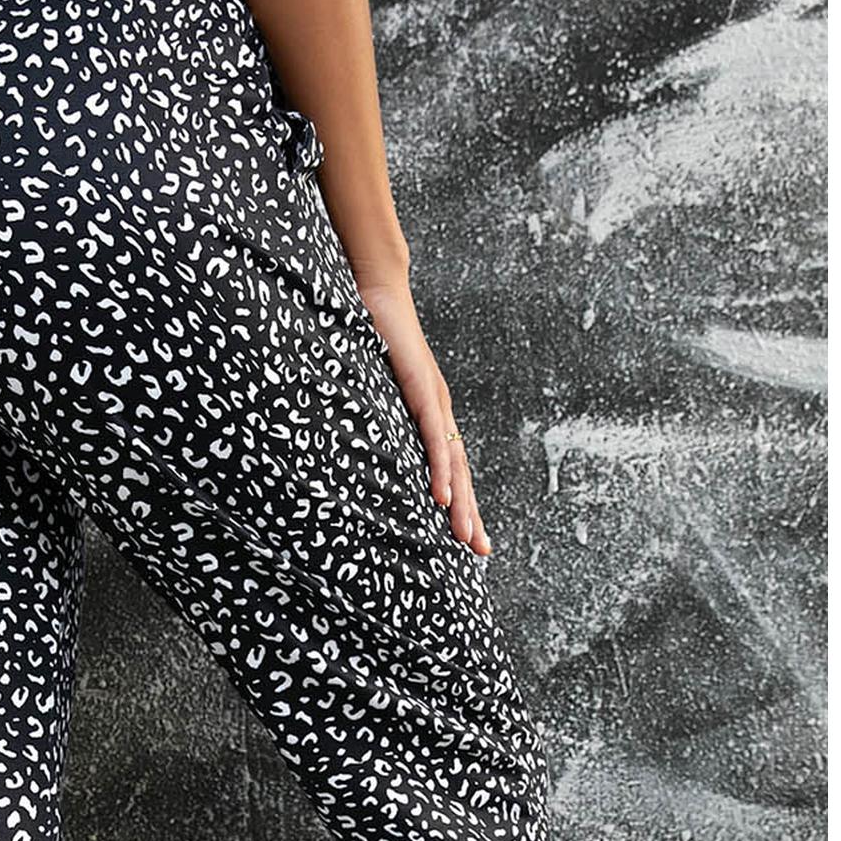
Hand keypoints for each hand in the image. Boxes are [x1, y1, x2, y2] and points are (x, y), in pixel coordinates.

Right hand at [354, 274, 490, 555]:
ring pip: (453, 462)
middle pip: (460, 473)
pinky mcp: (422, 388)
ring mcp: (434, 400)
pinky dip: (440, 468)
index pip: (451, 466)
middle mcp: (440, 411)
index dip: (461, 501)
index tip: (468, 537)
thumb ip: (375, 414)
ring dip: (461, 503)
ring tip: (466, 538)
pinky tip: (443, 496)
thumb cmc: (371, 333)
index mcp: (430, 413)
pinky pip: (433, 436)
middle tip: (480, 552)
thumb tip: (360, 442)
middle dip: (471, 515)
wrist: (377, 288)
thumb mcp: (373, 388)